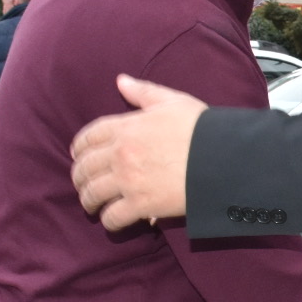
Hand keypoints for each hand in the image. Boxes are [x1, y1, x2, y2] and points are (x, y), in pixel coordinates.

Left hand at [71, 75, 206, 230]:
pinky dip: (109, 221)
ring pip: (92, 194)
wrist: (222, 157)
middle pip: (85, 167)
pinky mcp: (140, 204)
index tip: (79, 155)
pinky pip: (112, 216)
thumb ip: (143, 92)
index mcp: (126, 127)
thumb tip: (121, 81)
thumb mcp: (173, 101)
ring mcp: (128, 180)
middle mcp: (120, 153)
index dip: (80, 148)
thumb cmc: (201, 128)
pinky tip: (113, 220)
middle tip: (83, 184)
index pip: (88, 137)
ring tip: (92, 205)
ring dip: (88, 201)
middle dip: (79, 177)